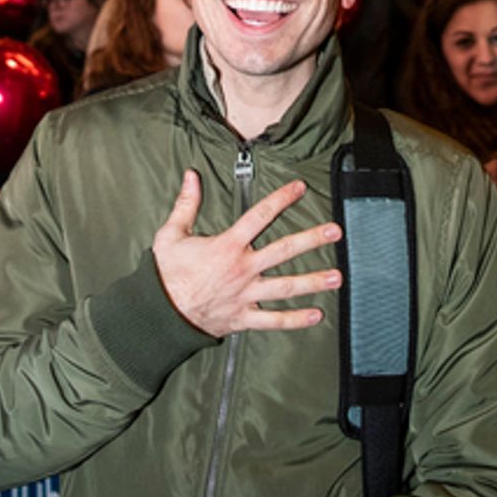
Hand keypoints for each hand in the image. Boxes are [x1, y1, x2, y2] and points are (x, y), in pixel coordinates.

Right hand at [153, 170, 339, 337]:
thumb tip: (192, 176)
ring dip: (313, 281)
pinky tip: (316, 316)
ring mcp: (246, 295)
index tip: (300, 188)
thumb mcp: (171, 234)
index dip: (281, 199)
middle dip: (312, 239)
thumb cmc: (165, 274)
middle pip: (284, 250)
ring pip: (286, 287)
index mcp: (227, 246)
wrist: (160, 314)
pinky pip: (273, 321)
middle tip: (335, 231)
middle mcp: (242, 269)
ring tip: (337, 276)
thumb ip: (186, 204)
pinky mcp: (244, 318)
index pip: (259, 216)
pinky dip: (295, 320)